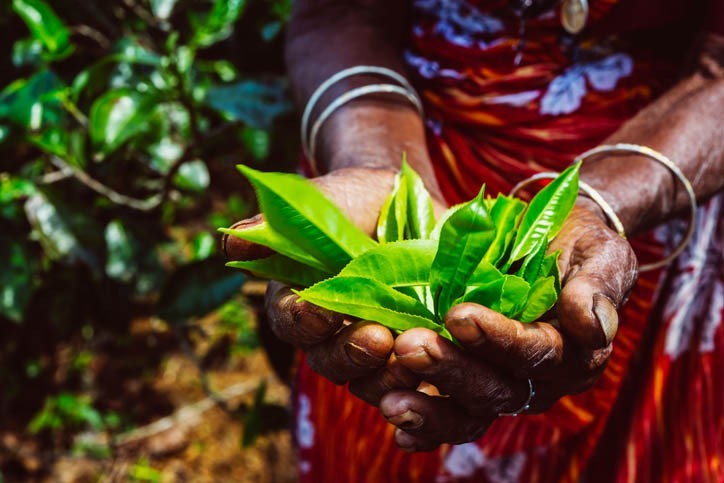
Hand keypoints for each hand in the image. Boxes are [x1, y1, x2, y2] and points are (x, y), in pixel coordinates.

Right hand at [224, 167, 441, 394]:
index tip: (321, 309)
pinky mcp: (418, 351)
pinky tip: (439, 374)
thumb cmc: (352, 203)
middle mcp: (334, 334)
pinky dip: (426, 383)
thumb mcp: (321, 203)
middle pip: (332, 360)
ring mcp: (376, 347)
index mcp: (301, 302)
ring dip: (390, 375)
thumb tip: (231, 240)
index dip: (305, 320)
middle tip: (378, 338)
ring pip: (373, 380)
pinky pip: (417, 382)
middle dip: (352, 353)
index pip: (293, 321)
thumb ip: (282, 222)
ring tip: (413, 356)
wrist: (403, 201)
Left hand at [378, 203, 637, 451]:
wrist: (548, 241)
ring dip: (429, 408)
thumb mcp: (598, 253)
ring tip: (391, 400)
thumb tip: (593, 326)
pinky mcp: (470, 386)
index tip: (459, 315)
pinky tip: (397, 427)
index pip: (536, 353)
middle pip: (495, 389)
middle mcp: (538, 381)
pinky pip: (449, 415)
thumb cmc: (575, 243)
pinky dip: (424, 426)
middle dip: (452, 370)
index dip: (499, 338)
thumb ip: (597, 286)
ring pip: (468, 411)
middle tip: (410, 346)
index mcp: (573, 352)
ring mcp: (501, 387)